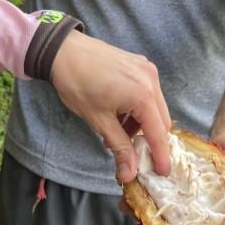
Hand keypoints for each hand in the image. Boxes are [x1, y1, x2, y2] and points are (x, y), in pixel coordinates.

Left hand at [48, 30, 171, 182]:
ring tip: (118, 132)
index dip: (161, 156)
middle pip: (161, 120)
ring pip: (154, 106)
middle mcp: (151, 80)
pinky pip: (147, 92)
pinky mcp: (139, 63)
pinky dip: (138, 107)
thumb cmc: (77, 84)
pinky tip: (119, 113)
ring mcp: (146, 69)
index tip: (162, 173)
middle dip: (150, 140)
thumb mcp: (99, 121)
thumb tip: (129, 174)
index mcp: (143, 95)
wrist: (62, 50)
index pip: (158, 133)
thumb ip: (119, 148)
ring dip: (142, 124)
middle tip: (133, 155)